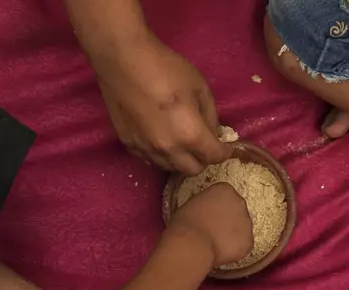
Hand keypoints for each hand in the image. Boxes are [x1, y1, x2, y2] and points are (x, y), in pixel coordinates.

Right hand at [95, 34, 231, 174]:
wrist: (123, 60)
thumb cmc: (166, 68)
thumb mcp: (200, 87)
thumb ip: (211, 116)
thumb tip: (213, 133)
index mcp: (190, 135)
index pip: (214, 157)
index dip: (224, 152)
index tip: (225, 146)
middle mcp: (168, 149)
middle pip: (193, 170)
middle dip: (203, 159)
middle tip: (203, 143)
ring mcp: (146, 149)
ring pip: (170, 167)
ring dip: (180, 159)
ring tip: (181, 141)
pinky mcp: (129, 144)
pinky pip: (150, 159)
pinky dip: (160, 154)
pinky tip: (160, 137)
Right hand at [168, 183, 252, 266]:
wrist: (192, 244)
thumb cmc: (185, 223)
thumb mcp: (192, 204)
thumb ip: (206, 204)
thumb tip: (208, 213)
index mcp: (225, 190)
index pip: (225, 196)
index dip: (216, 208)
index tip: (208, 215)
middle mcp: (240, 202)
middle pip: (236, 210)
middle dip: (228, 220)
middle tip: (213, 230)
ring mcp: (247, 222)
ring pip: (241, 228)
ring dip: (232, 234)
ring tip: (215, 243)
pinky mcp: (249, 241)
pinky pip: (243, 245)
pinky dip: (235, 249)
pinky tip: (220, 252)